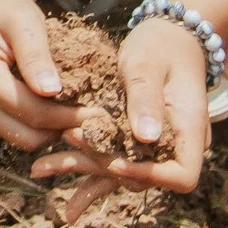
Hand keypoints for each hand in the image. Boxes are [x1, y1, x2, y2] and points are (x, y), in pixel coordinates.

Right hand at [0, 0, 80, 150]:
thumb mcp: (24, 21)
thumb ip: (37, 57)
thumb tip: (53, 92)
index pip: (33, 113)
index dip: (70, 118)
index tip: (100, 114)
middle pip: (24, 136)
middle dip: (60, 130)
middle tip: (91, 117)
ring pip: (16, 136)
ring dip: (47, 129)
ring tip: (74, 110)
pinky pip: (8, 126)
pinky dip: (31, 121)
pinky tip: (50, 103)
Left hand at [30, 15, 211, 220]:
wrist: (167, 38)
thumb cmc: (160, 46)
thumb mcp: (149, 66)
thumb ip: (147, 100)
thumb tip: (145, 136)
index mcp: (189, 131)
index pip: (180, 175)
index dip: (149, 175)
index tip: (115, 161)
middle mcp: (174, 147)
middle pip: (142, 177)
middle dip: (99, 167)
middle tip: (61, 148)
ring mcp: (153, 148)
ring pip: (119, 172)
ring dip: (81, 170)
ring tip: (39, 168)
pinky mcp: (133, 143)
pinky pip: (111, 165)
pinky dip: (85, 175)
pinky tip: (57, 189)